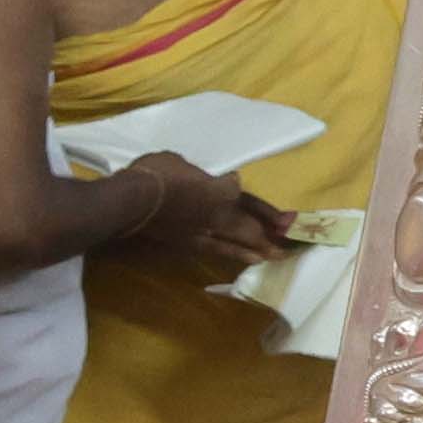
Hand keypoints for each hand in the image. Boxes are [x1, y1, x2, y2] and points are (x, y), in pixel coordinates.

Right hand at [123, 160, 293, 277]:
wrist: (132, 201)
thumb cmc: (156, 173)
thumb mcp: (179, 162)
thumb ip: (197, 173)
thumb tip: (209, 178)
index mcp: (219, 188)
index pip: (244, 194)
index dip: (263, 205)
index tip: (279, 214)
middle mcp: (219, 212)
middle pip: (249, 223)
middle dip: (271, 230)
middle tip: (290, 238)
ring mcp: (205, 231)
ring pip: (238, 240)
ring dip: (258, 248)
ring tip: (275, 255)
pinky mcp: (189, 244)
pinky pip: (218, 249)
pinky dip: (235, 253)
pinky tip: (246, 259)